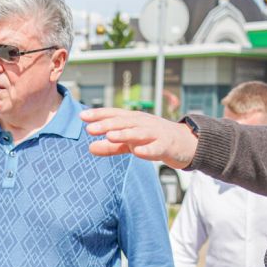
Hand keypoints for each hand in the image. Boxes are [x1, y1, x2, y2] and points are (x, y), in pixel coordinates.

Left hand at [81, 108, 198, 167]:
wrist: (185, 143)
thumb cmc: (154, 139)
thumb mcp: (130, 143)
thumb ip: (111, 146)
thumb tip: (89, 148)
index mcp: (133, 120)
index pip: (113, 114)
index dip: (98, 115)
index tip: (81, 116)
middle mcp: (143, 123)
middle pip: (123, 122)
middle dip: (106, 124)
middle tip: (89, 128)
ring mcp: (155, 133)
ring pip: (138, 132)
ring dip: (123, 134)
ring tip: (109, 136)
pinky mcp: (166, 145)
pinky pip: (156, 147)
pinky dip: (148, 149)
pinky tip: (138, 152)